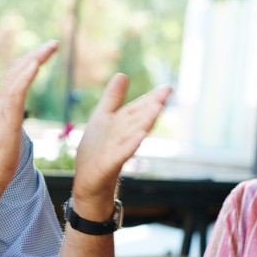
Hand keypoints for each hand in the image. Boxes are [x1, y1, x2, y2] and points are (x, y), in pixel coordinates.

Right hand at [0, 41, 58, 190]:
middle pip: (17, 69)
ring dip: (35, 57)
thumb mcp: (6, 135)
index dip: (30, 62)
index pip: (15, 76)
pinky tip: (37, 63)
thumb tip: (14, 121)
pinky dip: (26, 74)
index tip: (45, 53)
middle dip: (36, 54)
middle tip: (54, 43)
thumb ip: (9, 122)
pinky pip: (16, 91)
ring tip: (51, 46)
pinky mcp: (5, 118)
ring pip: (17, 75)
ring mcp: (0, 109)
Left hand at [71, 75, 171, 213]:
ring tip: (157, 108)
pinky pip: (121, 153)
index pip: (138, 109)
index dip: (151, 98)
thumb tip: (122, 74)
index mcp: (122, 125)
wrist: (88, 182)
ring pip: (133, 134)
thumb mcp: (103, 118)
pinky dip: (130, 145)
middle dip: (152, 106)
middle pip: (139, 119)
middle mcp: (123, 137)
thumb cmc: (97, 151)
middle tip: (167, 92)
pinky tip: (140, 136)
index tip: (167, 88)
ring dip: (145, 121)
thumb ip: (113, 98)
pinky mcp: (109, 164)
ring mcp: (117, 151)